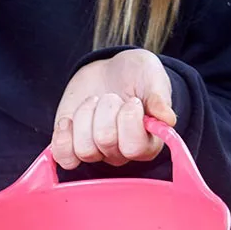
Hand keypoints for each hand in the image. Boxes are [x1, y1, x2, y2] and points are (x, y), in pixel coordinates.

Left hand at [52, 49, 176, 169]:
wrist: (108, 71)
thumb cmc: (135, 76)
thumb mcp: (152, 77)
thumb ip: (159, 96)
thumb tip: (168, 120)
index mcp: (146, 143)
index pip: (134, 148)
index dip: (129, 120)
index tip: (132, 100)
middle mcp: (120, 154)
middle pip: (105, 142)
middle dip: (106, 109)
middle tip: (111, 96)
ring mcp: (95, 153)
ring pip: (83, 149)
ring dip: (85, 117)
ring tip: (93, 102)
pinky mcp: (72, 148)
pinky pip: (64, 158)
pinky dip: (62, 138)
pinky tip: (68, 121)